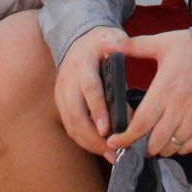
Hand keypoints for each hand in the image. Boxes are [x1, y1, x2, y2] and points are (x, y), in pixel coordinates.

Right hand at [55, 26, 130, 156]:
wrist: (77, 36)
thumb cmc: (102, 43)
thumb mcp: (116, 46)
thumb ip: (122, 72)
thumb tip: (132, 111)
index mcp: (83, 63)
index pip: (90, 89)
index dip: (98, 110)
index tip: (107, 130)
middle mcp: (68, 79)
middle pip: (76, 114)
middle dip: (93, 137)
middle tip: (113, 152)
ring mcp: (61, 91)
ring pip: (70, 123)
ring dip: (89, 142)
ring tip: (110, 155)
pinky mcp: (59, 101)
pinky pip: (69, 125)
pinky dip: (83, 139)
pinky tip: (99, 148)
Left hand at [112, 29, 191, 158]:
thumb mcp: (162, 43)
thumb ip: (133, 46)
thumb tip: (105, 43)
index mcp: (165, 89)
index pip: (141, 123)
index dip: (125, 137)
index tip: (114, 141)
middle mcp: (180, 109)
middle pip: (154, 141)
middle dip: (140, 145)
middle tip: (133, 142)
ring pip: (170, 147)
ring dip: (158, 147)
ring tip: (152, 140)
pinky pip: (188, 147)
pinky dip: (177, 147)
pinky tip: (171, 138)